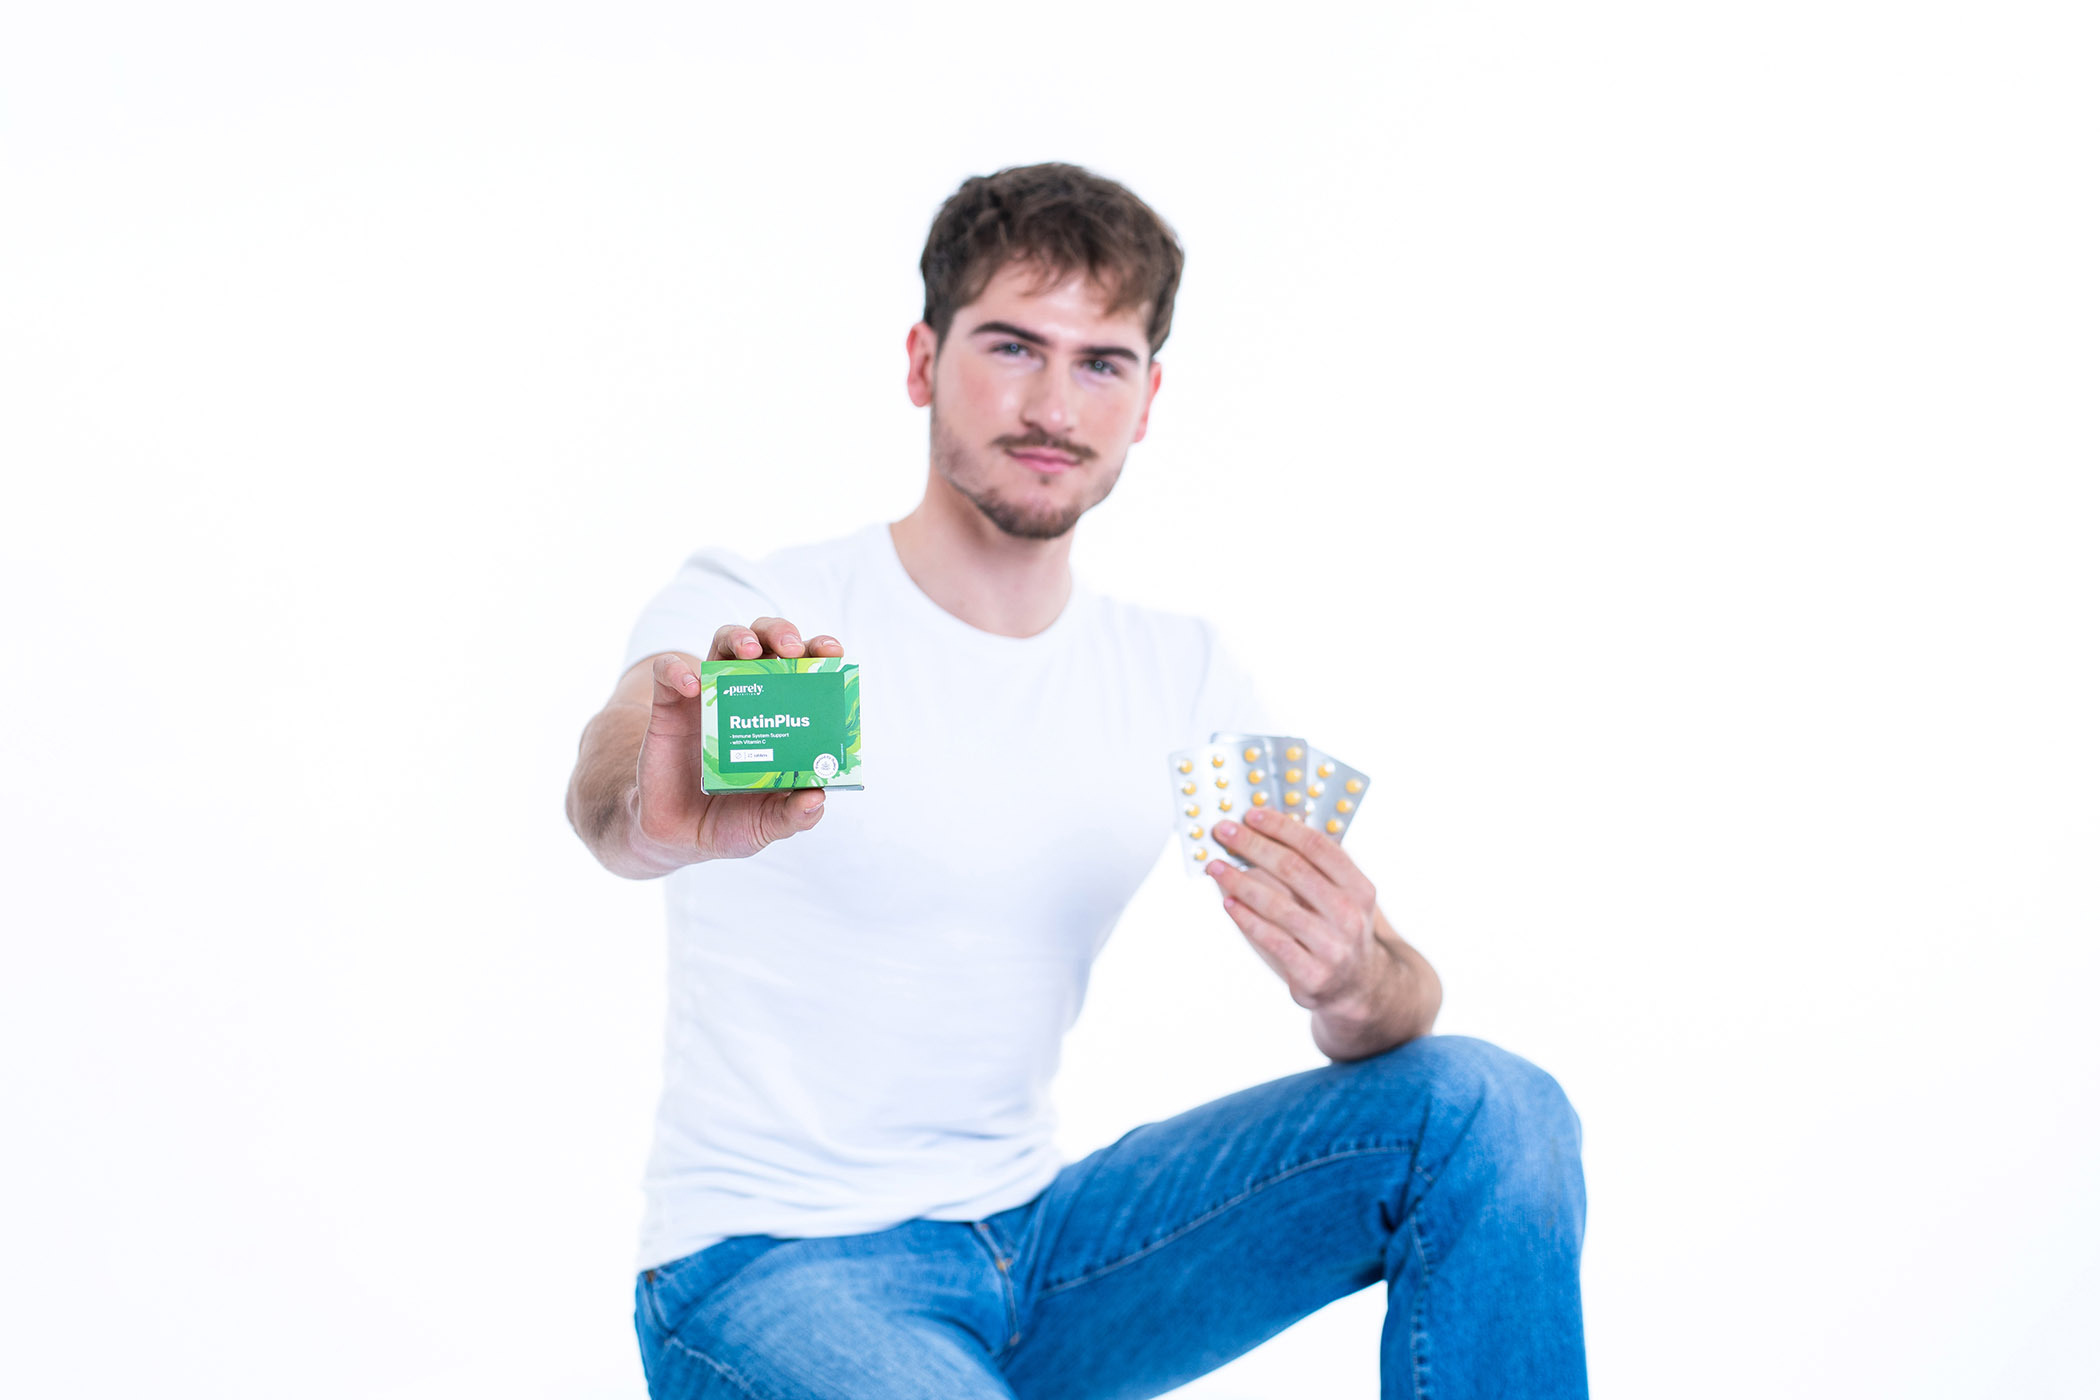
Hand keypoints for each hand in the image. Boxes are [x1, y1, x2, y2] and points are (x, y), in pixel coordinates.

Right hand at [634, 617, 845, 864]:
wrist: (677, 836)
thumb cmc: (731, 822)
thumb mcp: (767, 824)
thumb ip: (793, 815)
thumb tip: (818, 798)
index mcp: (779, 715)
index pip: (803, 668)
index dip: (818, 651)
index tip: (832, 651)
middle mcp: (746, 696)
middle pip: (765, 641)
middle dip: (781, 632)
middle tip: (793, 649)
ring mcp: (708, 698)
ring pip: (723, 642)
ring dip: (739, 636)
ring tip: (750, 651)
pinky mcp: (669, 707)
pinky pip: (666, 672)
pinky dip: (677, 669)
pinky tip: (691, 686)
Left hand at [1206, 806, 1437, 1058]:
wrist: (1358, 987)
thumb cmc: (1338, 929)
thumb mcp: (1340, 896)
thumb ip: (1311, 866)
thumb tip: (1262, 829)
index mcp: (1359, 888)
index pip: (1318, 846)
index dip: (1282, 826)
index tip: (1251, 814)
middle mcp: (1350, 916)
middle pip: (1293, 869)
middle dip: (1253, 845)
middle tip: (1224, 832)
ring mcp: (1333, 948)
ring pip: (1278, 905)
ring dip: (1240, 881)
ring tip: (1216, 867)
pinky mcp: (1312, 974)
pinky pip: (1272, 940)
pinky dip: (1246, 919)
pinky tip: (1228, 903)